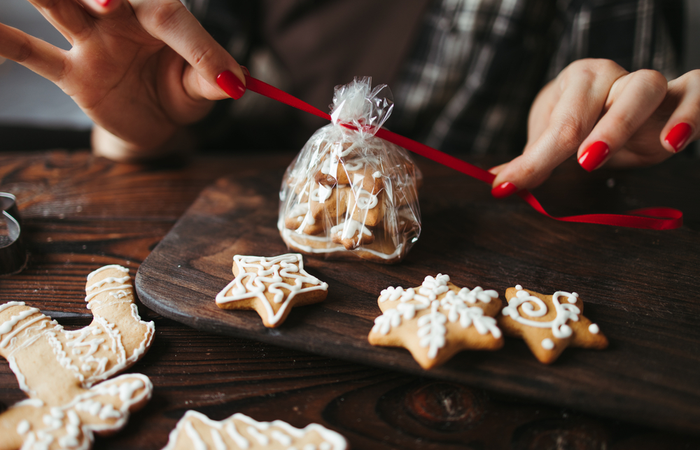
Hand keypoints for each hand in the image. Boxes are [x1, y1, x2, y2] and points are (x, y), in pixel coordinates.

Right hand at [0, 0, 245, 160]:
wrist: (155, 120)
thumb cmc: (179, 90)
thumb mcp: (201, 89)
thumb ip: (212, 79)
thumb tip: (235, 82)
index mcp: (160, 17)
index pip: (170, 16)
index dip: (193, 43)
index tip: (220, 77)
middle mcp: (121, 20)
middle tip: (109, 3)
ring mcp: (90, 42)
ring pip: (59, 6)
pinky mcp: (71, 73)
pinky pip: (33, 55)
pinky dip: (6, 44)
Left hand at [490, 59, 699, 197]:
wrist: (620, 100)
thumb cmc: (584, 118)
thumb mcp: (555, 135)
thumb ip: (534, 159)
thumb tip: (499, 183)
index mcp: (577, 82)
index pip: (558, 124)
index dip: (533, 161)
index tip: (506, 187)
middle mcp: (611, 77)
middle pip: (595, 100)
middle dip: (584, 134)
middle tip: (580, 163)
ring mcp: (647, 85)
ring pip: (644, 88)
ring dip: (626, 122)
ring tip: (603, 156)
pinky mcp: (681, 97)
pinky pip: (696, 92)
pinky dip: (690, 114)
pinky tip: (673, 143)